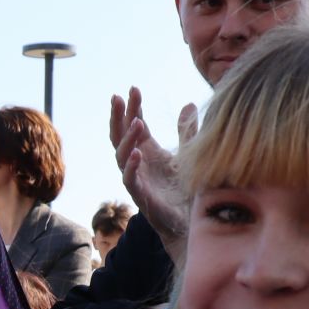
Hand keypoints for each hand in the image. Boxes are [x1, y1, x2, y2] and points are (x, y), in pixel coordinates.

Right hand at [110, 88, 198, 253]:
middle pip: (120, 135)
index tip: (134, 88)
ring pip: (121, 155)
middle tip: (119, 97)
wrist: (190, 220)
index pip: (134, 124)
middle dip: (118, 116)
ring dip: (127, 138)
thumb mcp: (188, 153)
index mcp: (147, 150)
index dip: (133, 107)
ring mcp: (137, 179)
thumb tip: (188, 104)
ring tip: (136, 122)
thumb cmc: (187, 189)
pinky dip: (131, 166)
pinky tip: (137, 152)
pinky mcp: (140, 196)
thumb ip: (186, 131)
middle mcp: (138, 163)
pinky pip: (129, 179)